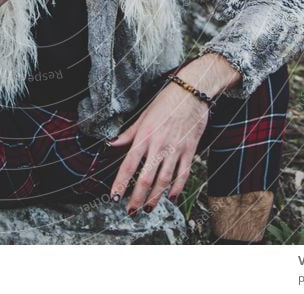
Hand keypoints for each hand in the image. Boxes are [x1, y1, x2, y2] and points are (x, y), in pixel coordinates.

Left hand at [106, 81, 209, 215]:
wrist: (191, 92)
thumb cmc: (165, 102)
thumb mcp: (143, 116)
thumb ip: (128, 134)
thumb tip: (112, 143)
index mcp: (144, 137)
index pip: (128, 165)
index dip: (120, 183)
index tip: (114, 197)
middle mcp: (159, 145)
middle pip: (146, 178)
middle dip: (137, 198)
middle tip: (131, 211)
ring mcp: (175, 149)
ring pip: (164, 180)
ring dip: (155, 197)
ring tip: (148, 208)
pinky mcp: (190, 150)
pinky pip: (183, 174)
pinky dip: (177, 188)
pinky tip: (171, 197)